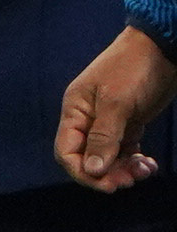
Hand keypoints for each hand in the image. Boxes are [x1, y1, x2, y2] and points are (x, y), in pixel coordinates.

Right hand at [60, 25, 176, 188]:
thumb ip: (103, 137)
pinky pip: (125, 150)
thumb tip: (92, 170)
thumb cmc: (134, 69)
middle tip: (131, 180)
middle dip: (108, 173)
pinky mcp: (129, 122)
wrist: (163, 47)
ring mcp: (109, 121)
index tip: (109, 184)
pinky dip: (135, 160)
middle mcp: (88, 119)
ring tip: (145, 170)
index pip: (67, 151)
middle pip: (88, 158)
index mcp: (75, 111)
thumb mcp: (117, 103)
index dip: (84, 172)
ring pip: (109, 157)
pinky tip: (149, 164)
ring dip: (125, 169)